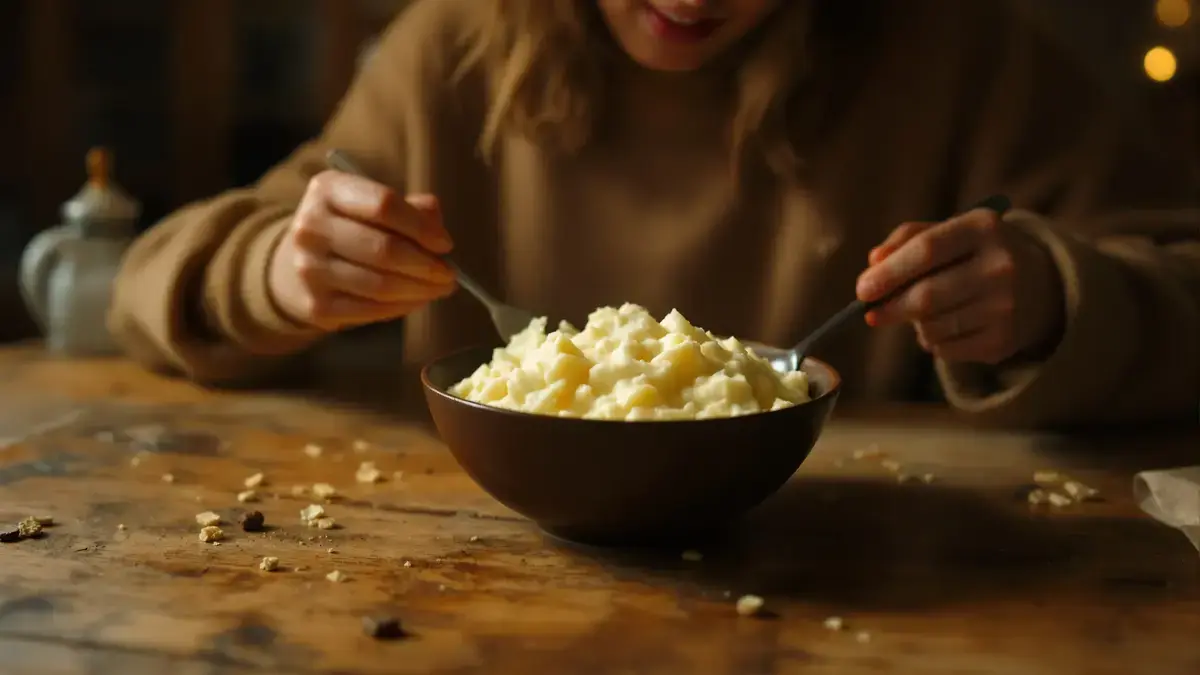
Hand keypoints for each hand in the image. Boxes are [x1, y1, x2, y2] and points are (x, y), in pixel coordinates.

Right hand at [268, 170, 456, 330]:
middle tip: (450, 275)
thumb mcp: (371, 205)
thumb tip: (438, 229)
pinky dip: (403, 307)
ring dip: (420, 290)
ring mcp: (310, 268)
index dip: (421, 227)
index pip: (384, 204)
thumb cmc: (349, 229)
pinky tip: (417, 300)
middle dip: (427, 265)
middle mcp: (311, 227)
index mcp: (328, 190)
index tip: (446, 244)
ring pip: (381, 284)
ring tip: (440, 288)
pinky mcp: (316, 306)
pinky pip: (372, 310)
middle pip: (384, 249)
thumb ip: (410, 210)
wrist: (296, 266)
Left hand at [855, 207, 1064, 364]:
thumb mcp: (952, 231)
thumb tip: (873, 262)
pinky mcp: (1004, 341)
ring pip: (932, 327)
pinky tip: (946, 326)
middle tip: (871, 314)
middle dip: (890, 308)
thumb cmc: (978, 253)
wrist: (1043, 283)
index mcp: (983, 228)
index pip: (926, 250)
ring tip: (923, 313)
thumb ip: (909, 238)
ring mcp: (1006, 307)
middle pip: (926, 296)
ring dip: (914, 325)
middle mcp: (1001, 266)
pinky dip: (932, 341)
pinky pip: (945, 350)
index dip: (888, 273)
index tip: (862, 290)